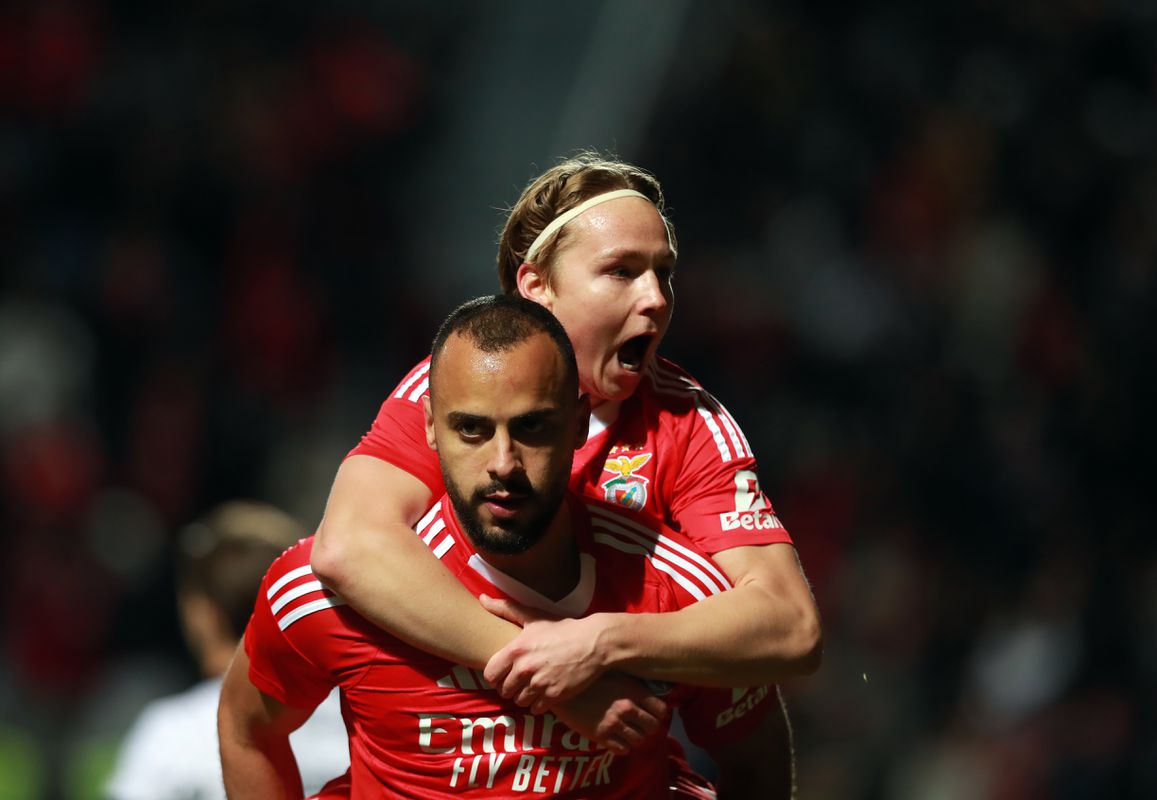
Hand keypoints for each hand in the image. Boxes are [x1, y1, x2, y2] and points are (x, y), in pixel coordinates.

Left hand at [481, 595, 608, 711]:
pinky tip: (545, 692)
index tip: (505, 673)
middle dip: (511, 687)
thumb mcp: (533, 617)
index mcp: (516, 650)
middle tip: (521, 681)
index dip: (496, 676)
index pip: (490, 675)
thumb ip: (505, 609)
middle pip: (504, 691)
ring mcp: (539, 684)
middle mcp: (524, 668)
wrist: (593, 643)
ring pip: (519, 701)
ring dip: (524, 696)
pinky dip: (539, 704)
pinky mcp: (554, 696)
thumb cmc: (562, 629)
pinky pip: (536, 708)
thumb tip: (481, 598)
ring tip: (534, 687)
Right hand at [549, 671, 668, 754]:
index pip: (661, 710)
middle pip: (653, 727)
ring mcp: (614, 722)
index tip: (654, 714)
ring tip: (629, 732)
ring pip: (639, 740)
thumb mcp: (615, 673)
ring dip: (635, 737)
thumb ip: (633, 682)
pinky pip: (622, 749)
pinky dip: (623, 746)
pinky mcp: (601, 735)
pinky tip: (617, 739)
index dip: (659, 713)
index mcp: (633, 690)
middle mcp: (627, 707)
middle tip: (642, 725)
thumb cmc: (589, 676)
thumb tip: (652, 686)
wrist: (562, 688)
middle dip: (649, 727)